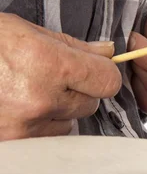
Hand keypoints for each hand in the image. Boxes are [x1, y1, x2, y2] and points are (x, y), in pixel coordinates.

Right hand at [0, 13, 121, 140]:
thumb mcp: (25, 31)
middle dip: (80, 90)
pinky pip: (47, 137)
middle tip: (53, 77)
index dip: (103, 73)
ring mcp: (25, 125)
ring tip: (29, 90)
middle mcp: (40, 98)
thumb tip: (108, 53)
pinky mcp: (12, 142)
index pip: (107, 81)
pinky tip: (18, 107)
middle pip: (92, 104)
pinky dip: (41, 124)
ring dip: (60, 110)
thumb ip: (72, 46)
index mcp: (47, 63)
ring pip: (70, 123)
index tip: (95, 69)